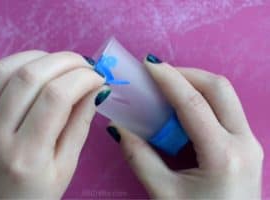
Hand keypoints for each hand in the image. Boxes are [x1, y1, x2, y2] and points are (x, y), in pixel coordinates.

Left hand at [0, 50, 107, 197]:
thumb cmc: (33, 195)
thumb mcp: (65, 168)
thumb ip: (79, 126)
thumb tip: (95, 89)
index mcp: (27, 156)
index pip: (57, 97)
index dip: (83, 78)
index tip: (98, 77)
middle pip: (31, 77)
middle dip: (66, 61)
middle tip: (85, 65)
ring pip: (6, 69)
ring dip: (40, 57)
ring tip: (61, 64)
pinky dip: (16, 63)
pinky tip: (34, 68)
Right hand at [107, 55, 263, 198]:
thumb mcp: (163, 194)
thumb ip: (139, 157)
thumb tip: (118, 127)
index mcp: (223, 155)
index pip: (193, 103)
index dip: (168, 78)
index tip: (148, 64)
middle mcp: (244, 142)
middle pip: (219, 88)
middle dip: (186, 74)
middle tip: (159, 76)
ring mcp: (250, 143)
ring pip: (225, 97)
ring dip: (195, 85)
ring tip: (168, 89)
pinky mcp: (247, 146)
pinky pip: (226, 110)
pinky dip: (203, 101)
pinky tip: (183, 110)